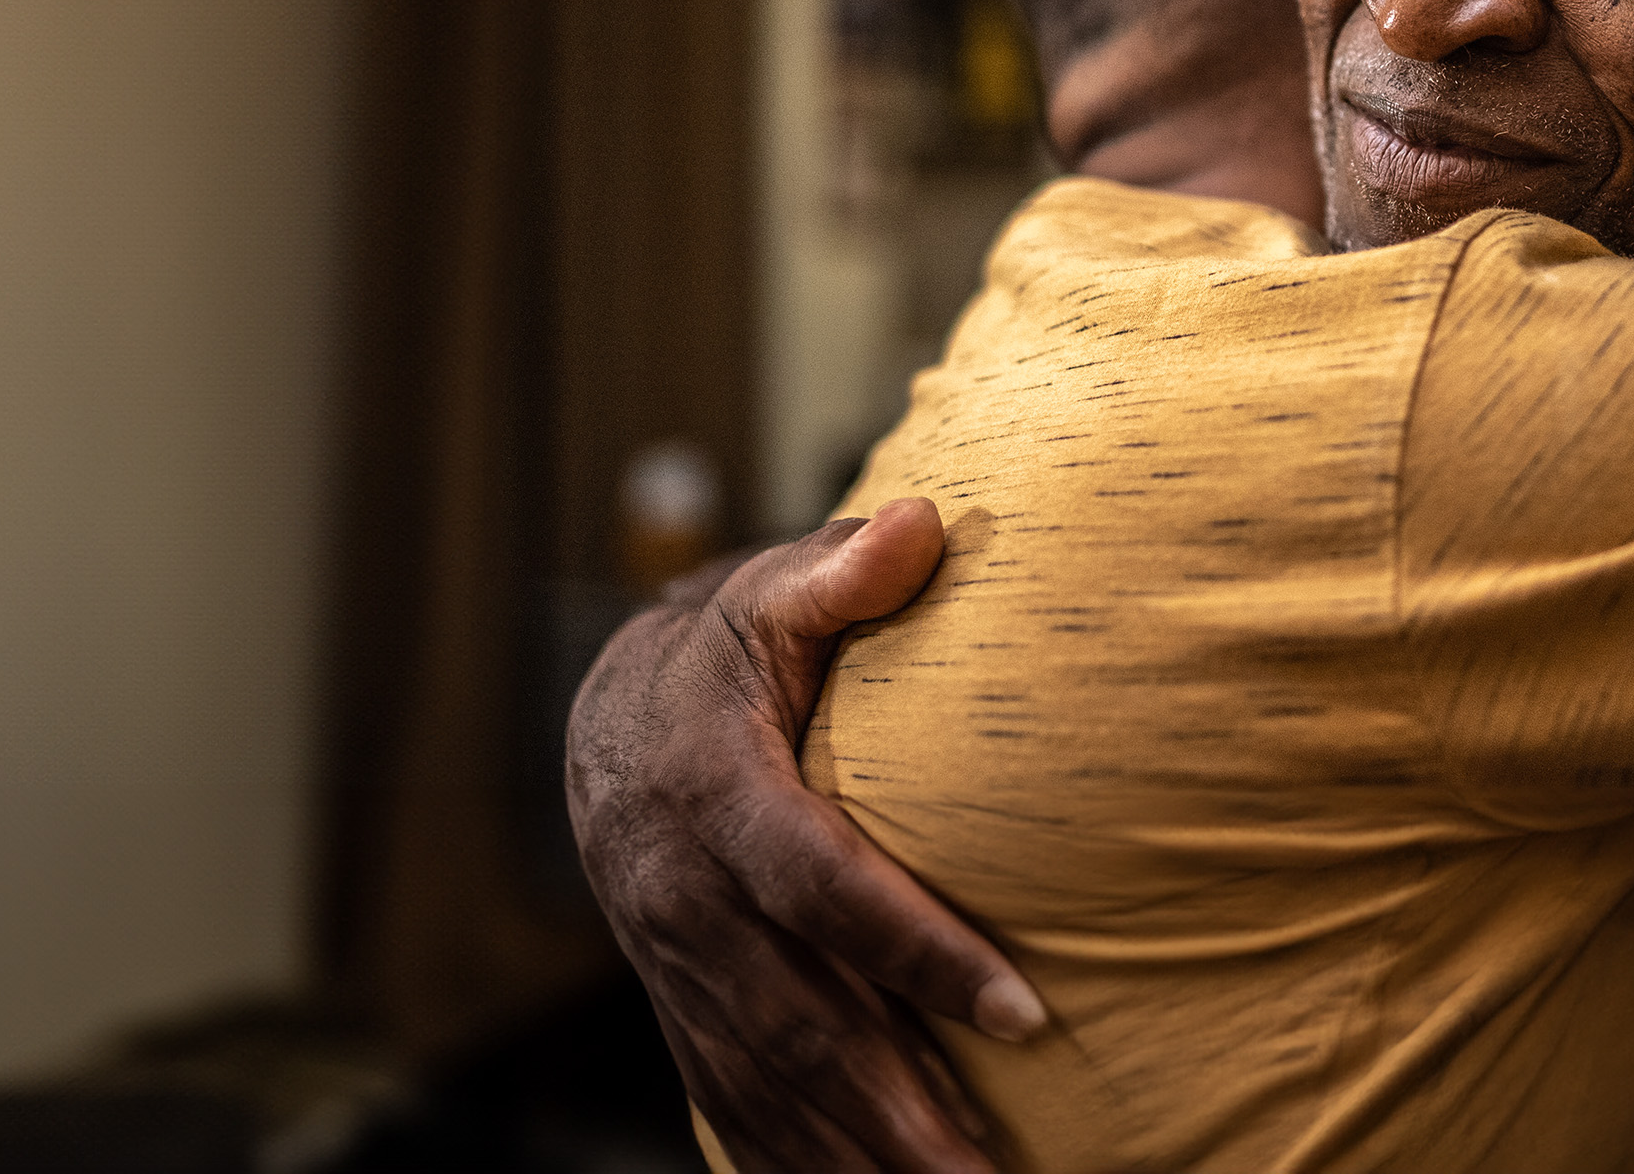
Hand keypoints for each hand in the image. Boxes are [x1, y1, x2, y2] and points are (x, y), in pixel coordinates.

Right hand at [565, 498, 1046, 1171]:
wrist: (611, 720)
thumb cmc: (725, 651)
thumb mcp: (770, 595)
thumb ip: (844, 570)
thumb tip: (922, 523)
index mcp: (714, 793)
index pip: (821, 887)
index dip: (915, 951)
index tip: (1022, 1012)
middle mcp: (682, 896)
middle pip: (796, 1018)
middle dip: (895, 1104)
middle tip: (988, 1167)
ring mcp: (672, 966)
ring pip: (767, 1080)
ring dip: (859, 1152)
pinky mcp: (678, 1007)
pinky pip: (734, 1102)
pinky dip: (796, 1162)